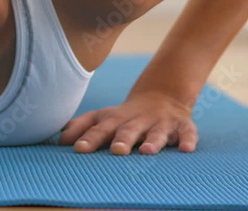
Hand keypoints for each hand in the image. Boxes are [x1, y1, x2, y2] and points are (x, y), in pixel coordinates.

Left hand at [58, 91, 197, 154]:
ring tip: (147, 151)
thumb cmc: (124, 116)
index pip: (98, 126)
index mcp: (114, 118)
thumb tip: (59, 138)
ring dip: (152, 141)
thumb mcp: (103, 116)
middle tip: (116, 150)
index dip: (88, 136)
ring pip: (156, 132)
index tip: (77, 148)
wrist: (162, 96)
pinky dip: (188, 140)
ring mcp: (159, 122)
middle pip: (127, 129)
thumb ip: (81, 126)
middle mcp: (136, 120)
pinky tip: (187, 150)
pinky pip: (187, 132)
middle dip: (122, 139)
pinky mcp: (181, 125)